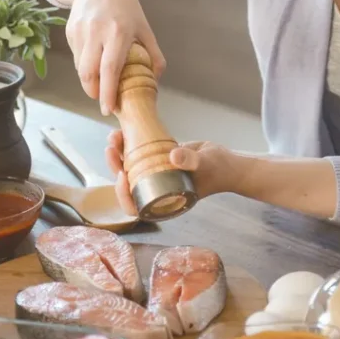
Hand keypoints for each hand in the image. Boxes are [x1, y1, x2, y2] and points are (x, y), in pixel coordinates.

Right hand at [65, 0, 165, 115]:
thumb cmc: (125, 5)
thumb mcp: (144, 27)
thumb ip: (153, 54)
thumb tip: (156, 79)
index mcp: (118, 32)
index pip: (110, 69)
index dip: (107, 92)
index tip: (108, 109)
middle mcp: (96, 32)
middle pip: (89, 73)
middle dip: (94, 92)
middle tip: (103, 102)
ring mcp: (80, 31)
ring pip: (80, 67)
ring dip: (89, 81)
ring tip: (101, 84)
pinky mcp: (70, 30)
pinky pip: (76, 56)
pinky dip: (84, 66)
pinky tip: (95, 63)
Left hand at [104, 129, 240, 215]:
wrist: (228, 163)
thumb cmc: (219, 170)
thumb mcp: (206, 165)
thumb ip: (191, 161)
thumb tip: (173, 156)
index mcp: (162, 203)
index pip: (135, 207)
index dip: (123, 194)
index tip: (122, 174)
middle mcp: (156, 192)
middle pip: (126, 185)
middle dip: (114, 166)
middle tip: (111, 147)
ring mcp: (155, 177)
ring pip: (127, 169)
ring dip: (117, 153)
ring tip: (114, 136)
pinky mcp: (156, 162)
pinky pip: (137, 156)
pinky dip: (127, 145)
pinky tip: (122, 131)